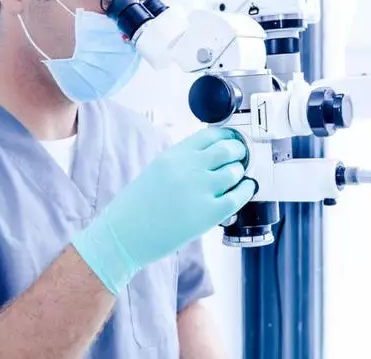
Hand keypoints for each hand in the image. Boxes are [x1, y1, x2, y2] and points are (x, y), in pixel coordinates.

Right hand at [72, 127, 254, 293]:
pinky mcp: (208, 214)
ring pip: (234, 171)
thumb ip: (182, 162)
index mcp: (174, 155)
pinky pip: (238, 196)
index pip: (210, 134)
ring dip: (240, 172)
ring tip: (238, 176)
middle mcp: (188, 168)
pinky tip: (246, 189)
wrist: (124, 236)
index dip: (227, 136)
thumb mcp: (156, 171)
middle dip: (238, 151)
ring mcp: (199, 190)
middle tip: (241, 157)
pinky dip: (247, 190)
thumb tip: (210, 157)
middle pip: (227, 149)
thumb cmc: (137, 207)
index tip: (233, 140)